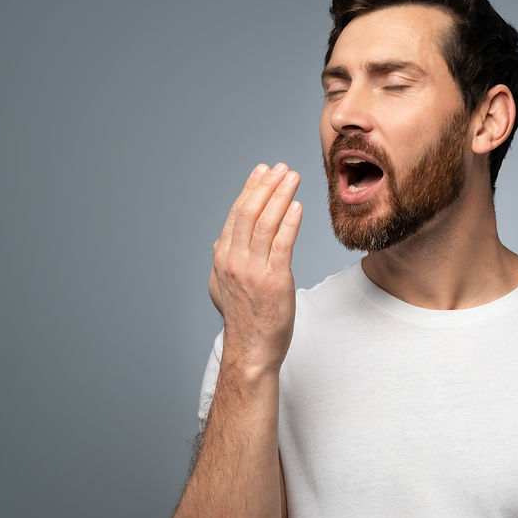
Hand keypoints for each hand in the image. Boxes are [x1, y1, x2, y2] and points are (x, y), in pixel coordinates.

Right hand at [209, 163, 301, 372]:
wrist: (251, 349)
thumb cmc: (243, 319)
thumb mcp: (222, 286)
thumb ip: (223, 261)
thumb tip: (220, 241)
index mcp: (222, 257)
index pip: (236, 213)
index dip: (250, 188)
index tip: (263, 170)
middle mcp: (233, 260)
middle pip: (249, 212)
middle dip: (266, 185)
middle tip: (282, 167)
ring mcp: (252, 270)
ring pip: (265, 223)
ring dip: (280, 195)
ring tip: (293, 177)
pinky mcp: (274, 281)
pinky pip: (282, 244)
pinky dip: (289, 222)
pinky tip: (297, 206)